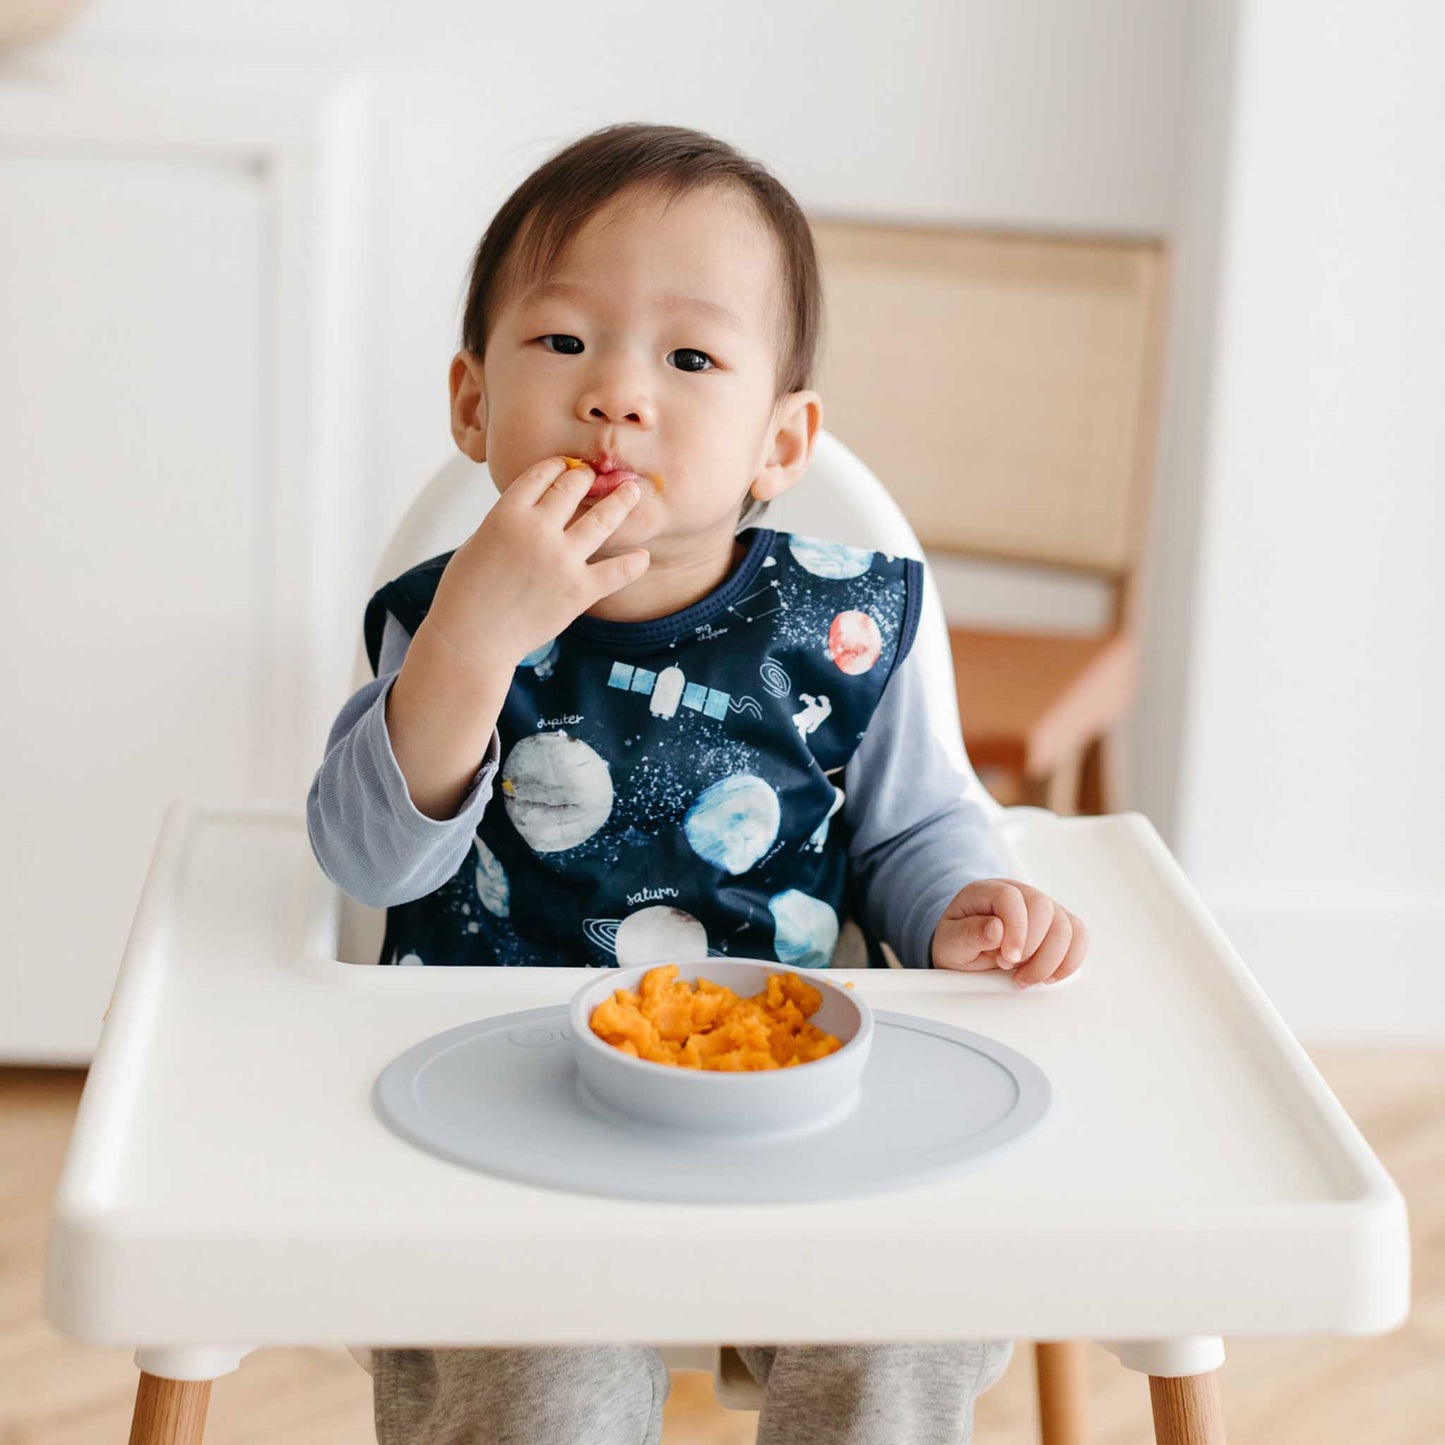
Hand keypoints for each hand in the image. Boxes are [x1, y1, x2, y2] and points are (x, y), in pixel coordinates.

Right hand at [423, 456, 649, 670]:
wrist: (471, 637)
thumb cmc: (465, 592)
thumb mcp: (477, 541)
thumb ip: (508, 521)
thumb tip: (534, 510)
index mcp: (507, 513)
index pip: (542, 474)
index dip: (558, 465)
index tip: (567, 466)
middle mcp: (538, 530)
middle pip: (573, 487)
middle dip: (587, 477)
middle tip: (598, 476)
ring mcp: (562, 560)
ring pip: (602, 519)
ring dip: (621, 501)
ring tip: (633, 492)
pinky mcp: (579, 591)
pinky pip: (617, 571)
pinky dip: (634, 564)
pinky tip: (642, 557)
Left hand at [931, 878, 1088, 988]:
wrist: (966, 947)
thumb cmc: (958, 942)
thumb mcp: (950, 943)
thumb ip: (968, 934)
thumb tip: (996, 929)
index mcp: (987, 891)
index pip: (1010, 897)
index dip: (1015, 928)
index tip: (1008, 959)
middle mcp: (1019, 893)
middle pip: (1043, 908)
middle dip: (1032, 948)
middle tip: (1012, 970)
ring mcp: (1042, 907)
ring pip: (1065, 925)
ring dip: (1050, 960)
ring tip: (1026, 977)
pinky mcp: (1058, 924)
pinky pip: (1078, 937)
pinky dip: (1069, 961)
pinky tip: (1049, 976)